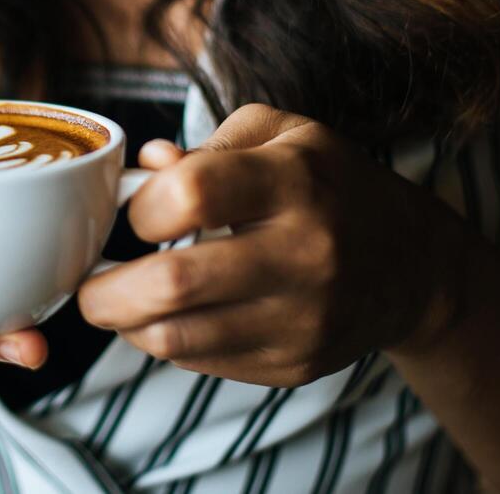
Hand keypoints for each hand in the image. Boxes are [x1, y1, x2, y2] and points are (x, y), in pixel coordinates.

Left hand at [76, 104, 467, 385]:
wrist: (411, 264)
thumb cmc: (327, 184)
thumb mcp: (281, 134)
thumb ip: (206, 145)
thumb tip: (145, 170)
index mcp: (295, 181)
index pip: (191, 193)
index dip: (141, 206)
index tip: (135, 211)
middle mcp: (305, 253)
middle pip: (172, 283)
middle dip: (105, 289)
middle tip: (88, 282)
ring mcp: (303, 318)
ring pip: (177, 339)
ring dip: (127, 324)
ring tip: (117, 302)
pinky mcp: (296, 365)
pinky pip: (202, 364)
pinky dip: (168, 343)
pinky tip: (171, 317)